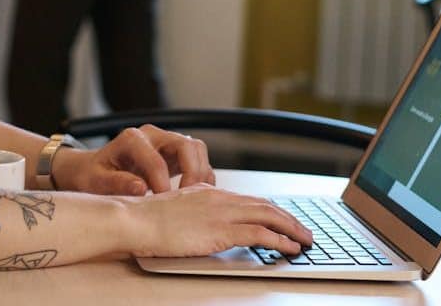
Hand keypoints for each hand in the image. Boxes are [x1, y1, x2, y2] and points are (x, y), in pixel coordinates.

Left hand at [51, 125, 214, 195]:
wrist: (94, 170)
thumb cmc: (94, 175)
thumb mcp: (96, 180)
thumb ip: (116, 183)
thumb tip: (140, 188)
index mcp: (132, 139)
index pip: (156, 160)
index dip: (163, 184)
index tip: (164, 204)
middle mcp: (153, 136)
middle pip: (186, 145)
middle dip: (192, 173)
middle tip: (188, 200)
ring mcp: (166, 143)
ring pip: (197, 150)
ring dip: (201, 175)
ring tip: (194, 201)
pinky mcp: (175, 155)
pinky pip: (198, 161)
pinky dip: (202, 178)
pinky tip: (195, 198)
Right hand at [130, 185, 313, 257]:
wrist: (135, 219)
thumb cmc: (146, 218)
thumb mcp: (175, 210)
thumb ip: (194, 213)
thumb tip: (203, 225)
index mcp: (208, 192)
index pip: (249, 199)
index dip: (271, 210)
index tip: (284, 220)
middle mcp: (219, 198)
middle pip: (265, 205)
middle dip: (288, 219)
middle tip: (304, 232)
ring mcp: (221, 213)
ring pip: (268, 216)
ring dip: (291, 229)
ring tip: (305, 241)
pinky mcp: (220, 230)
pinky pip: (259, 234)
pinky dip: (279, 240)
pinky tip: (289, 248)